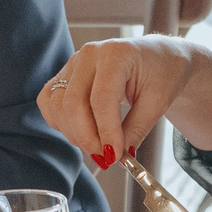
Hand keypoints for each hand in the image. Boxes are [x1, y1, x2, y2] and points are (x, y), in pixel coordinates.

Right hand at [37, 36, 210, 168]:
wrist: (158, 58)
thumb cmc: (162, 73)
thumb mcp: (158, 102)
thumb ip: (136, 129)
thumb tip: (116, 156)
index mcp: (116, 54)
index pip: (101, 99)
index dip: (105, 132)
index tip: (114, 156)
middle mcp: (89, 55)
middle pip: (73, 104)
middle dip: (87, 138)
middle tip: (106, 157)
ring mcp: (73, 63)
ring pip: (58, 106)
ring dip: (75, 134)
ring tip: (99, 145)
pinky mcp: (64, 74)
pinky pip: (49, 102)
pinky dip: (61, 123)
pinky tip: (82, 131)